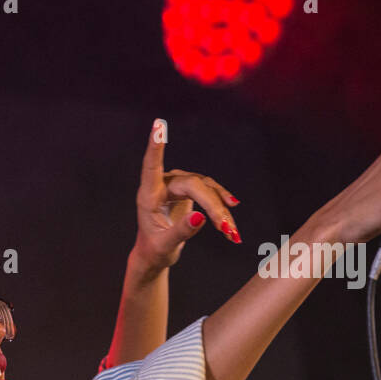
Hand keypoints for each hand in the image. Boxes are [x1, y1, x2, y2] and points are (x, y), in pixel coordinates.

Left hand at [132, 119, 241, 271]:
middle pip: (193, 185)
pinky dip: (222, 207)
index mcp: (149, 196)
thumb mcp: (166, 245)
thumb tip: (200, 216)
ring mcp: (178, 185)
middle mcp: (163, 185)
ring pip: (206, 188)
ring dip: (221, 209)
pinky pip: (211, 193)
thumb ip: (181, 231)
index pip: (152, 165)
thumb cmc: (155, 250)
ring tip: (231, 232)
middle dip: (212, 206)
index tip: (157, 126)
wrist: (156, 253)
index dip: (156, 146)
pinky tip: (231, 222)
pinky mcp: (190, 190)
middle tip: (226, 228)